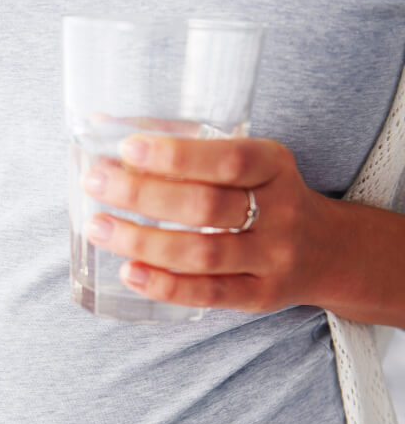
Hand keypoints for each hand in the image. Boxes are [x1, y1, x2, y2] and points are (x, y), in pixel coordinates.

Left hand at [81, 133, 336, 312]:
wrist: (328, 251)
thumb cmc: (265, 197)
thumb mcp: (247, 163)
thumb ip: (185, 148)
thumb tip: (104, 127)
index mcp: (275, 166)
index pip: (229, 159)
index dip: (176, 156)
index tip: (127, 148)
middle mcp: (279, 212)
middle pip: (207, 207)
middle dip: (144, 195)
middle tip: (96, 183)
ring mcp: (271, 258)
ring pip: (202, 254)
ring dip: (143, 241)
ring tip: (98, 228)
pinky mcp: (259, 296)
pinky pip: (208, 294)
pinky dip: (164, 285)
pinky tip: (128, 272)